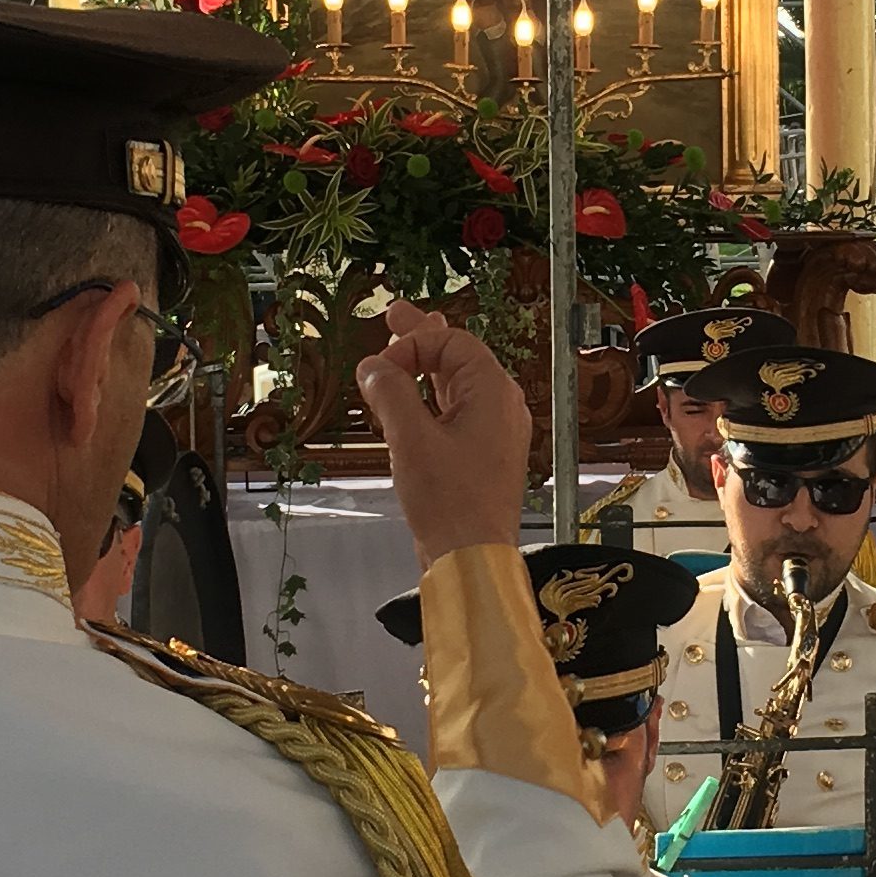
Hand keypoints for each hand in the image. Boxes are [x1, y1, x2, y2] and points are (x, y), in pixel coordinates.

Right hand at [359, 301, 530, 567]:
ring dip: (423, 371)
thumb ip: (390, 393)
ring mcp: (495, 432)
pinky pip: (456, 414)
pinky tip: (407, 403)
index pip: (452, 343)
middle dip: (422, 339)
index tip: (380, 367)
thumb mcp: (410, 439)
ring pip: (456, 386)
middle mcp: (501, 406)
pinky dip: (429, 402)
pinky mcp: (484, 456)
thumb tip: (373, 365)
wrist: (472, 560)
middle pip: (458, 358)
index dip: (413, 344)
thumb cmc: (449, 501)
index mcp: (494, 393)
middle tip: (392, 316)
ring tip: (395, 354)